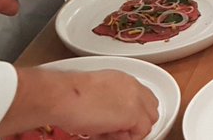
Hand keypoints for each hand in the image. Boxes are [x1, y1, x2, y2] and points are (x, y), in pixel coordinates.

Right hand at [0, 69, 158, 139]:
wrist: (62, 96)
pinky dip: (125, 138)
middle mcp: (133, 87)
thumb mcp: (96, 92)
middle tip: (114, 130)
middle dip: (136, 123)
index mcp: (124, 80)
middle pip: (150, 110)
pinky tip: (105, 133)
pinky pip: (141, 133)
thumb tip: (110, 116)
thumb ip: (110, 100)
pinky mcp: (134, 114)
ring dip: (130, 131)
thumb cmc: (68, 94)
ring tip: (107, 131)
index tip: (118, 122)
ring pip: (148, 122)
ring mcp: (136, 100)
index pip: (143, 99)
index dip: (133, 114)